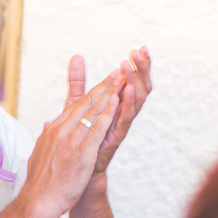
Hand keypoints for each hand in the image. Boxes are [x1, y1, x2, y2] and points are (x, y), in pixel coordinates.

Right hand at [19, 70, 121, 217]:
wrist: (39, 200)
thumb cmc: (41, 182)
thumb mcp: (40, 152)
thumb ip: (46, 136)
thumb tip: (48, 124)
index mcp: (53, 129)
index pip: (75, 105)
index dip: (91, 92)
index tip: (103, 82)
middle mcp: (62, 130)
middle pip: (86, 103)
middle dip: (103, 86)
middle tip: (117, 72)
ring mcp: (72, 140)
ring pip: (93, 111)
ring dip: (109, 93)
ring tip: (122, 79)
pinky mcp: (83, 151)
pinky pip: (98, 127)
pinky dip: (108, 112)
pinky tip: (117, 101)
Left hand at [66, 48, 152, 176]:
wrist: (75, 169)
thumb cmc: (78, 136)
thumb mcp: (77, 102)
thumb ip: (78, 81)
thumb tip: (77, 57)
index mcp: (118, 103)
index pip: (134, 80)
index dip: (139, 65)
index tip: (140, 48)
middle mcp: (123, 113)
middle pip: (141, 87)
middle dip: (143, 69)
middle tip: (141, 52)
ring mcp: (121, 124)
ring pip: (136, 101)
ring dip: (134, 82)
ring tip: (130, 66)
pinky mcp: (115, 137)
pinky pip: (125, 118)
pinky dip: (127, 103)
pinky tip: (126, 89)